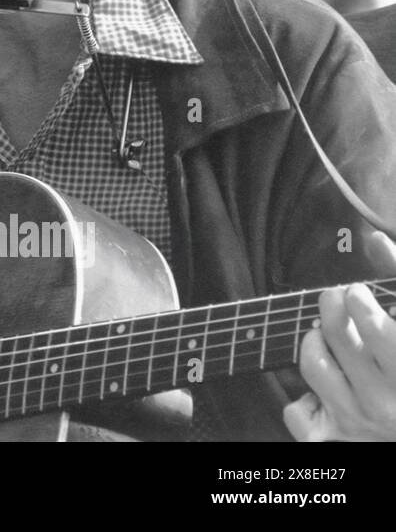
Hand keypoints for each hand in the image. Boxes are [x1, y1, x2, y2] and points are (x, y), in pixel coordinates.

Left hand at [285, 230, 395, 440]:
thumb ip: (395, 281)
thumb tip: (376, 238)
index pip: (381, 331)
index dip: (361, 304)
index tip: (356, 293)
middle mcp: (386, 404)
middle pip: (338, 339)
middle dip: (331, 309)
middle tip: (335, 299)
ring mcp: (356, 424)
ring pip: (312, 366)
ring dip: (314, 344)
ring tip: (326, 339)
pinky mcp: (330, 442)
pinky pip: (295, 411)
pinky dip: (302, 399)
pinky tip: (322, 393)